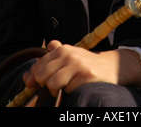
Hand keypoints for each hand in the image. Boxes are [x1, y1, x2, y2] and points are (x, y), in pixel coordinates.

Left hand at [23, 40, 140, 96]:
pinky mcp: (86, 75)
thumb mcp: (69, 56)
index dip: (34, 78)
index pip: (38, 65)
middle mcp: (68, 54)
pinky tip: (77, 87)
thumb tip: (27, 76)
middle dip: (44, 85)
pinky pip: (67, 90)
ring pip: (52, 84)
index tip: (34, 85)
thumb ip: (49, 62)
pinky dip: (70, 92)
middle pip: (42, 75)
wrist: (113, 66)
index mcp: (62, 49)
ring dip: (56, 91)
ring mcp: (77, 64)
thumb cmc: (87, 64)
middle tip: (54, 87)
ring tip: (64, 88)